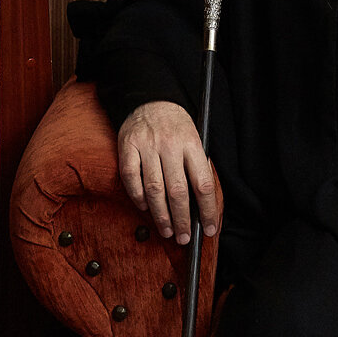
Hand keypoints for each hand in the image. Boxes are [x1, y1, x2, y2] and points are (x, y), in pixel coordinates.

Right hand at [117, 100, 218, 246]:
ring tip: (167, 230)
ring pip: (154, 188)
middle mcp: (170, 145)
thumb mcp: (194, 139)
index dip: (208, 210)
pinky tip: (144, 207)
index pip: (203, 183)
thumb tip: (201, 206)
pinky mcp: (128, 147)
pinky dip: (138, 197)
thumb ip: (196, 166)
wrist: (151, 98)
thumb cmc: (176, 126)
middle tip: (184, 237)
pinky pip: (131, 178)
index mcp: (192, 144)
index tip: (210, 228)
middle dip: (182, 219)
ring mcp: (147, 146)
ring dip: (161, 215)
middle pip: (178, 190)